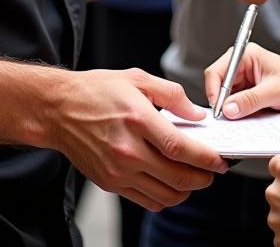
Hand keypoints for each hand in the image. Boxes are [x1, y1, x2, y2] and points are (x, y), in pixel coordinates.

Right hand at [50, 68, 226, 210]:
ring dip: (186, 190)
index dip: (206, 158)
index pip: (180, 148)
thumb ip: (172, 95)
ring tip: (193, 176)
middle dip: (203, 177)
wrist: (58, 109)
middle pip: (177, 177)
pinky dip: (165, 197)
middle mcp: (127, 150)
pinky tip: (170, 181)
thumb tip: (197, 115)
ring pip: (165, 195)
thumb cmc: (96, 90)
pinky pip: (147, 200)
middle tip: (213, 170)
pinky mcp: (110, 183)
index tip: (221, 160)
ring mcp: (118, 171)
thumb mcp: (137, 78)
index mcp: (137, 119)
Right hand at [204, 44, 279, 118]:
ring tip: (237, 119)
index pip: (217, 71)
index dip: (214, 91)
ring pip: (226, 94)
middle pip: (219, 83)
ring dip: (230, 107)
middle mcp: (242, 64)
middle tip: (225, 118)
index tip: (217, 109)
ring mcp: (245, 77)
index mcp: (246, 55)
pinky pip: (236, 101)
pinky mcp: (249, 89)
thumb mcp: (274, 92)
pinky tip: (243, 118)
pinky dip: (237, 111)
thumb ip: (250, 100)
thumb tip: (227, 109)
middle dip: (221, 101)